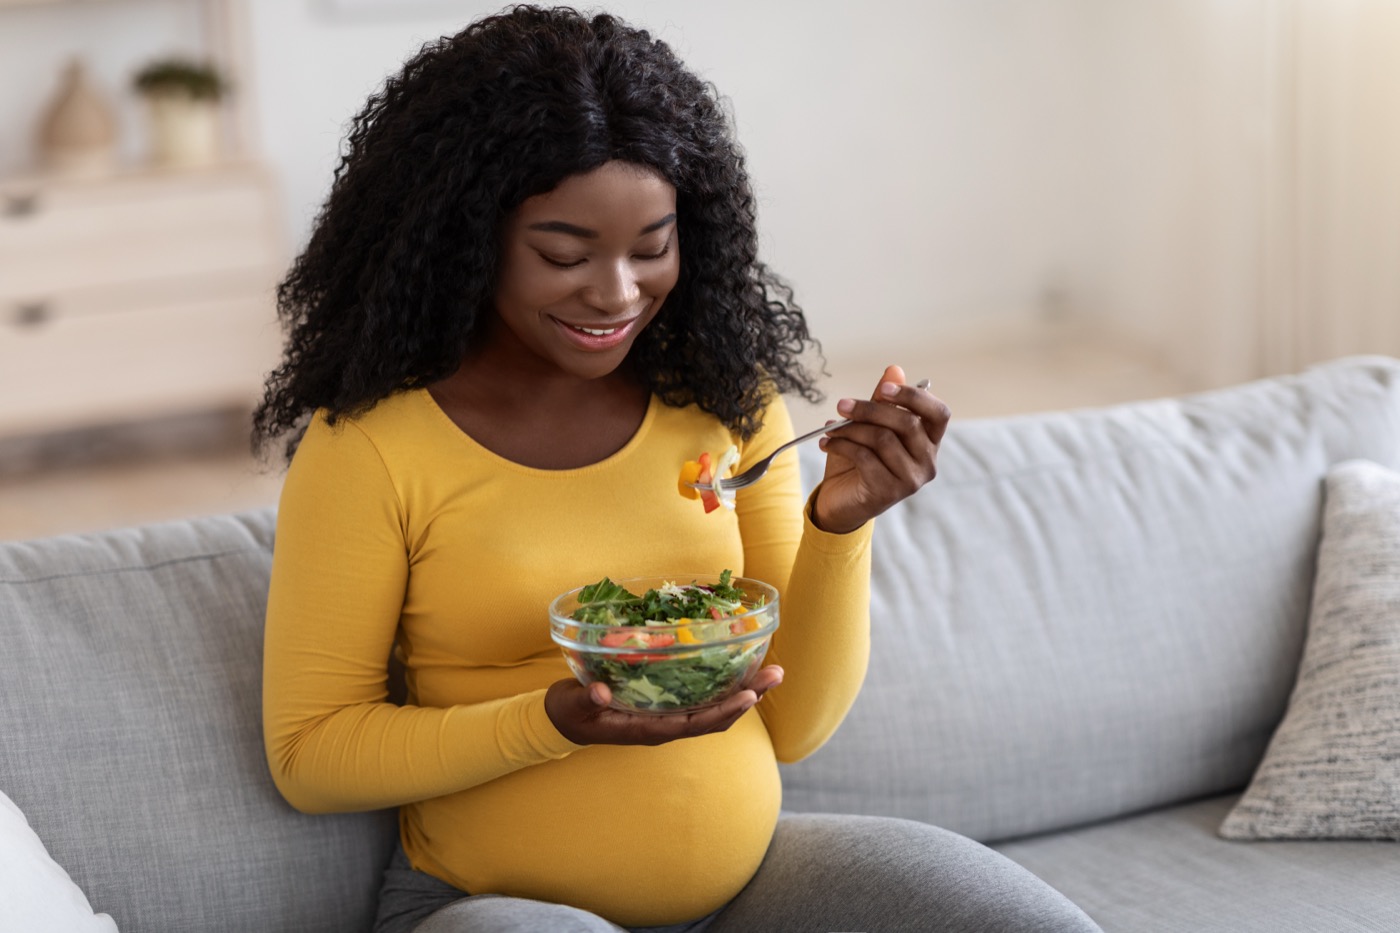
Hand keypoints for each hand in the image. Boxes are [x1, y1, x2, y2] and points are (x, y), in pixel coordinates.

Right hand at [544, 666, 783, 745]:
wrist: (562, 720)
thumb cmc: (569, 712)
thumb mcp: (574, 705)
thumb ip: (588, 699)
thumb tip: (603, 693)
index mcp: (648, 729)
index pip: (695, 724)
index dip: (724, 711)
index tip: (749, 696)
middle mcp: (665, 725)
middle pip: (716, 716)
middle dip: (748, 697)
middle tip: (777, 674)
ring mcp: (667, 716)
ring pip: (715, 708)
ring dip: (745, 691)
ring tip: (771, 671)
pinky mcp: (665, 704)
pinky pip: (702, 698)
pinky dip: (724, 685)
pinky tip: (739, 668)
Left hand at [811, 364, 949, 533]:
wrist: (841, 504)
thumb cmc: (860, 461)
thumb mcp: (870, 426)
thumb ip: (883, 400)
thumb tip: (894, 369)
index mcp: (929, 442)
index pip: (939, 413)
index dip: (914, 397)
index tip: (884, 388)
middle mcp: (927, 462)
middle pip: (907, 423)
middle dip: (871, 409)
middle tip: (842, 405)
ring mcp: (911, 480)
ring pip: (883, 439)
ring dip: (850, 429)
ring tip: (830, 428)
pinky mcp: (888, 492)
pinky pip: (865, 458)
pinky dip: (842, 445)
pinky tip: (827, 443)